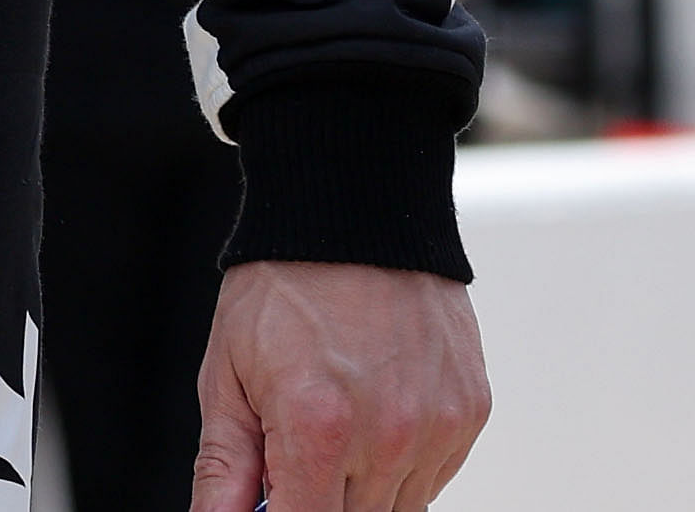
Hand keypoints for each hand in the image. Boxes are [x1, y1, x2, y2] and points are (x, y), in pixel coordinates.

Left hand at [191, 260, 488, 511]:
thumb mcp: (227, 373)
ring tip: (334, 422)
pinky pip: (434, 476)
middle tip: (296, 456)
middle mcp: (389, 435)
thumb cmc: (284, 287)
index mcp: (318, 427)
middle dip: (319, 498)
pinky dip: (401, 463)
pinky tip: (374, 412)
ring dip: (362, 488)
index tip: (274, 503)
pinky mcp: (470, 412)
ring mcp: (438, 426)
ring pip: (398, 509)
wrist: (354, 212)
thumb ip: (224, 468)